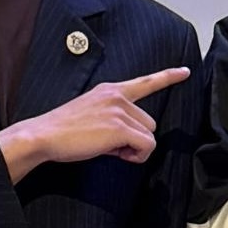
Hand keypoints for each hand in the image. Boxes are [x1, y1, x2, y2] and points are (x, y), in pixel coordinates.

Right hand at [0, 67, 186, 181]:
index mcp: (110, 90)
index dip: (168, 77)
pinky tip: (115, 154)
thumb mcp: (91, 113)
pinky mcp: (120, 128)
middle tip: (109, 144)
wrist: (42, 136)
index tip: (185, 71)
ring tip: (107, 147)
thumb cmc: (63, 131)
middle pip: (149, 123)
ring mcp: (119, 110)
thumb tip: (128, 138)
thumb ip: (113, 117)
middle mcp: (117, 96)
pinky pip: (146, 147)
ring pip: (149, 136)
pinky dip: (136, 156)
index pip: (145, 82)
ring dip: (134, 148)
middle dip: (134, 138)